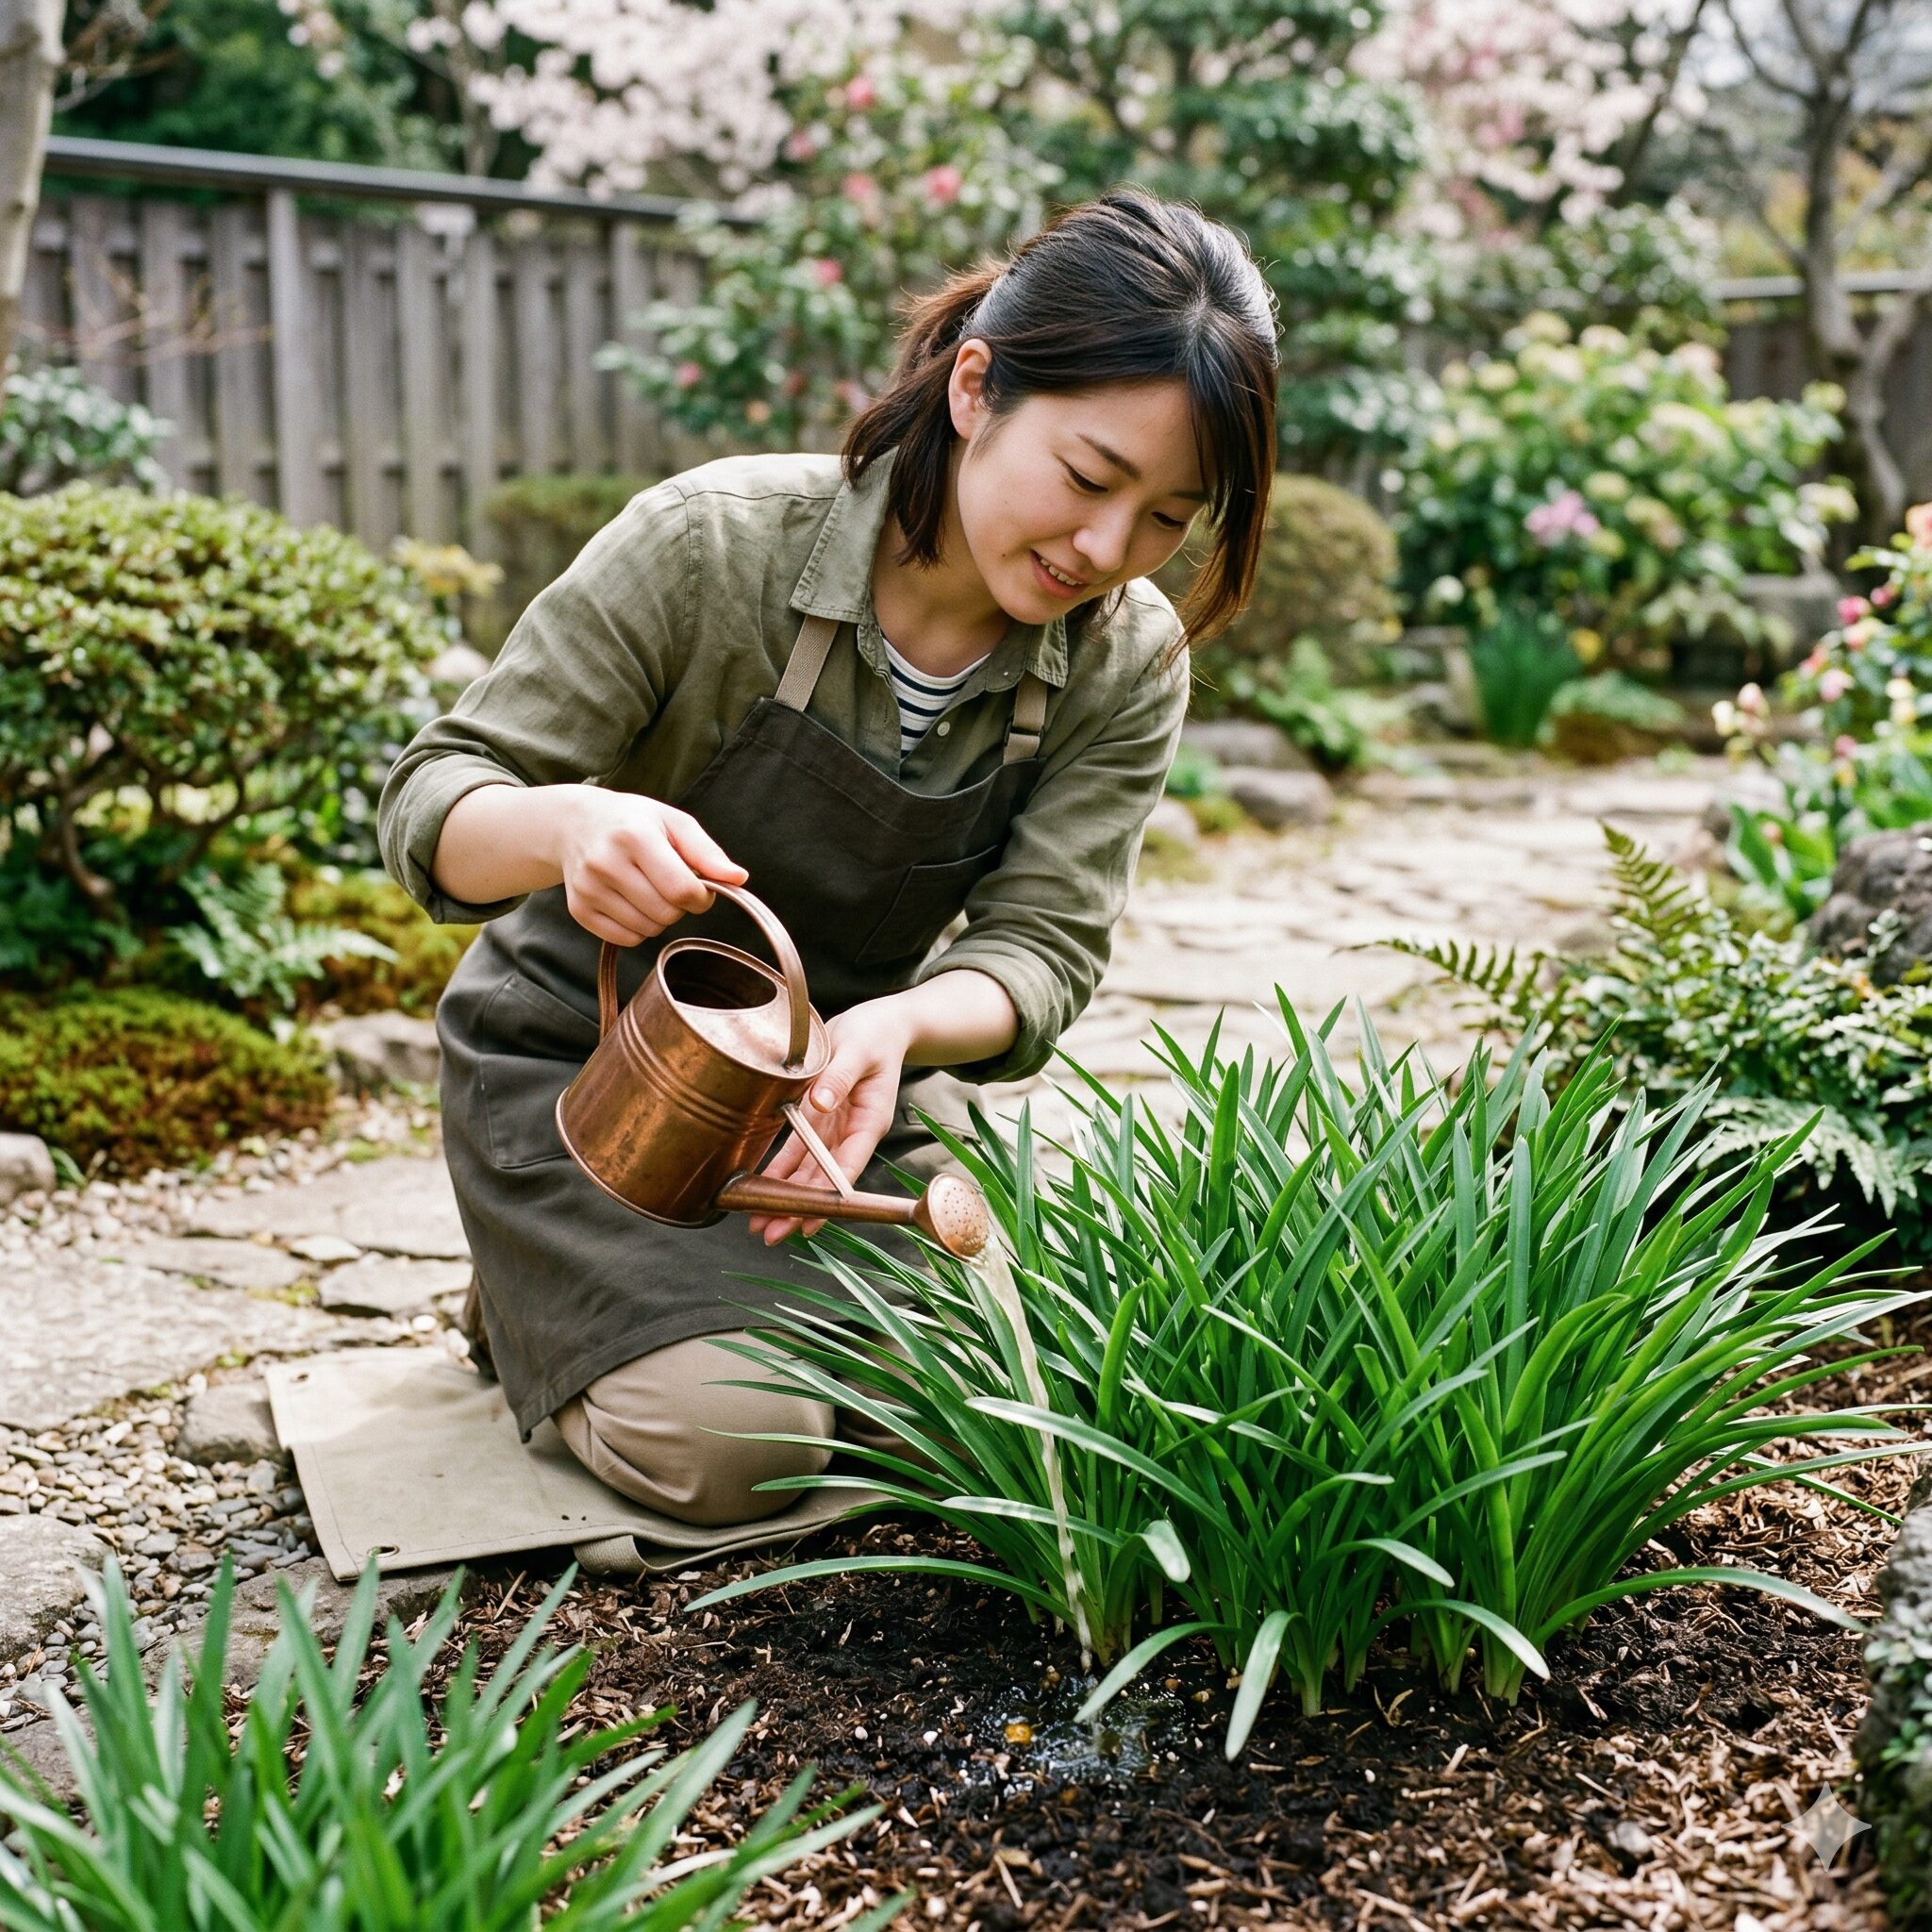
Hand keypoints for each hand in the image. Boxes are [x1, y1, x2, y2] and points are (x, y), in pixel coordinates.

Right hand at [552, 790, 747, 944]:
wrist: (576, 824)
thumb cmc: (633, 821)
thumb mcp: (674, 822)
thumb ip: (707, 852)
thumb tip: (739, 879)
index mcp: (633, 836)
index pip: (681, 889)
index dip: (700, 896)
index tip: (700, 887)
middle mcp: (605, 862)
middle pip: (666, 913)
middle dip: (679, 905)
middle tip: (670, 884)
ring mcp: (588, 888)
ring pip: (648, 930)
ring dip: (659, 917)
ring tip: (648, 889)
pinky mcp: (579, 909)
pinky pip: (627, 939)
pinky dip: (638, 928)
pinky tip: (631, 902)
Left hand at [747, 998, 914, 1244]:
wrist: (879, 1025)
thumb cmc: (875, 1036)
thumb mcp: (858, 1051)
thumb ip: (839, 1077)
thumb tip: (820, 1104)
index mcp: (869, 1121)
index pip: (847, 1165)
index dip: (828, 1196)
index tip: (809, 1220)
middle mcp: (852, 1133)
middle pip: (824, 1179)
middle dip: (799, 1208)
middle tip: (771, 1232)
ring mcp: (834, 1130)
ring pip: (808, 1172)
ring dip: (786, 1197)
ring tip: (759, 1222)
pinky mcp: (819, 1120)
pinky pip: (797, 1152)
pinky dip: (781, 1171)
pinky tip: (761, 1189)